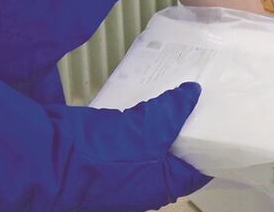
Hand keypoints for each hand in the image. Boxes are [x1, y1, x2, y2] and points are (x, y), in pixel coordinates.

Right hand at [60, 81, 211, 210]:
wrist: (52, 157)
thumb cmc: (107, 155)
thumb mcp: (151, 129)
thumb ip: (175, 110)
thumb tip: (193, 92)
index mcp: (163, 185)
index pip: (198, 167)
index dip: (211, 143)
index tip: (220, 118)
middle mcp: (147, 180)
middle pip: (176, 150)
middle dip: (187, 124)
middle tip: (200, 96)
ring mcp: (126, 164)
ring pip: (153, 138)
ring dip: (163, 116)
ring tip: (179, 89)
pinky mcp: (107, 147)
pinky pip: (132, 130)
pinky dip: (141, 114)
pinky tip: (148, 94)